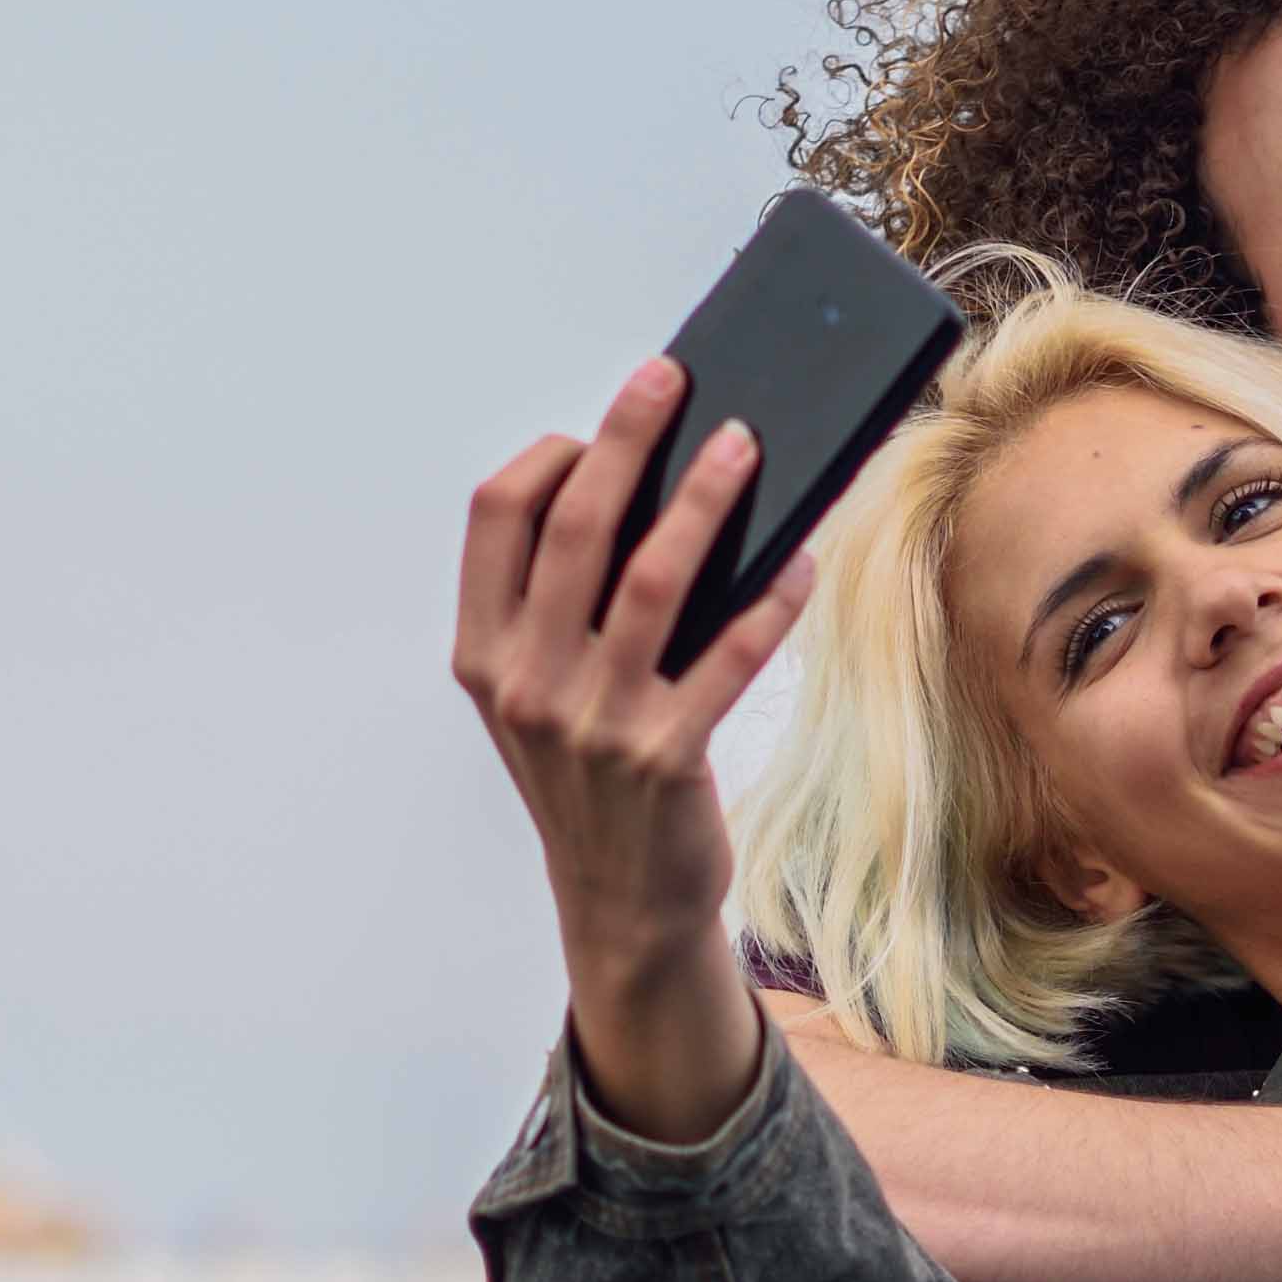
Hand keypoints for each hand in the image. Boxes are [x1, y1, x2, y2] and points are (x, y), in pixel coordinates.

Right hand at [453, 356, 817, 1141]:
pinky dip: (768, 599)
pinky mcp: (665, 754)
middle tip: (675, 377)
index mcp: (483, 651)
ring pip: (653, 576)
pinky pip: (728, 653)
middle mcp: (525, 680)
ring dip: (704, 497)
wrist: (621, 904)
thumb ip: (571, 603)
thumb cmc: (595, 769)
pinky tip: (798, 559)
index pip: (496, 516)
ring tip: (748, 443)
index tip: (599, 427)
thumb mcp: (548, 690)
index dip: (548, 455)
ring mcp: (591, 720)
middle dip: (629, 437)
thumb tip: (656, 480)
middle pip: (576, 524)